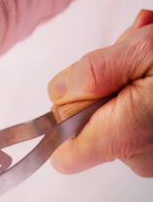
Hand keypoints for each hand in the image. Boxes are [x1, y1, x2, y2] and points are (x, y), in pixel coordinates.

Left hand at [48, 9, 152, 176]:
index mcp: (124, 138)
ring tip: (152, 45)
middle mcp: (138, 157)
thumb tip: (58, 89)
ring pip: (116, 116)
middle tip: (131, 49)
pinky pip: (139, 118)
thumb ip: (94, 72)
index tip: (81, 87)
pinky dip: (145, 87)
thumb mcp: (144, 51)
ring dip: (128, 77)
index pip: (62, 155)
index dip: (62, 121)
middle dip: (101, 84)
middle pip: (89, 128)